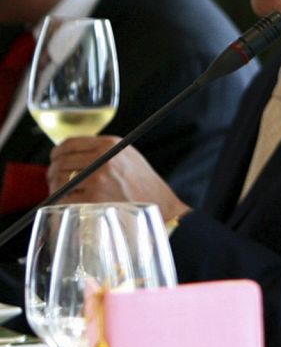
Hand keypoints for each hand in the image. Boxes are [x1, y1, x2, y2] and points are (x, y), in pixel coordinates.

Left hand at [47, 137, 187, 221]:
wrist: (161, 203)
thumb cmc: (142, 182)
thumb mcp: (126, 155)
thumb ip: (101, 150)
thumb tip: (70, 154)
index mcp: (109, 144)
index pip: (70, 143)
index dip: (57, 152)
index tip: (55, 160)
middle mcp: (102, 158)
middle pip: (61, 162)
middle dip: (53, 173)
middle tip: (54, 180)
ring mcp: (98, 178)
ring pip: (61, 180)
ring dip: (56, 188)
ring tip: (61, 193)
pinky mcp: (95, 197)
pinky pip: (67, 198)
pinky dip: (64, 201)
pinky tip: (71, 203)